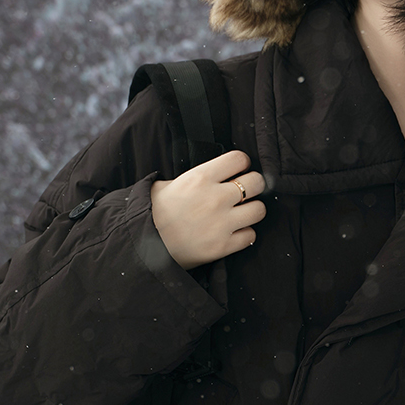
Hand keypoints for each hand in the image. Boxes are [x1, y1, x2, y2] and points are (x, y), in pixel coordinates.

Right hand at [149, 150, 266, 269]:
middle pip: (256, 182)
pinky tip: (233, 232)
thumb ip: (195, 176)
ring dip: (252, 210)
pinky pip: (250, 235)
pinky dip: (244, 234)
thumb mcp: (167, 184)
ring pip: (259, 209)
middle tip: (244, 192)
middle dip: (253, 185)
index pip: (239, 159)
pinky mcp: (223, 246)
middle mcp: (215, 198)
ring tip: (241, 213)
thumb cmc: (154, 213)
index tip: (238, 171)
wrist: (144, 246)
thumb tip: (214, 172)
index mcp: (201, 177)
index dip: (241, 164)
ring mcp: (221, 223)